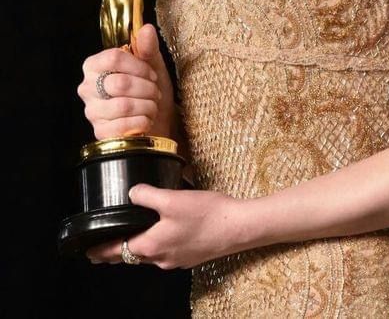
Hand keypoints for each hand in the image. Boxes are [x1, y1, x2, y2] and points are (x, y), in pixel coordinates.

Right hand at [77, 23, 175, 139]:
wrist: (155, 122)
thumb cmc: (149, 89)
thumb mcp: (152, 65)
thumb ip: (147, 47)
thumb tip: (147, 28)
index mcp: (95, 65)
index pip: (113, 57)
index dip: (138, 66)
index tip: (152, 73)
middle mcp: (87, 87)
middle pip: (120, 82)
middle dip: (147, 88)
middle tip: (155, 92)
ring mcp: (92, 112)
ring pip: (124, 105)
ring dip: (147, 106)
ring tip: (152, 105)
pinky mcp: (100, 133)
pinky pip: (124, 125)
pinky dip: (143, 122)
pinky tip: (146, 120)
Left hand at [86, 185, 248, 268]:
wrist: (237, 228)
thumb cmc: (205, 214)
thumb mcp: (171, 199)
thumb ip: (147, 196)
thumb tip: (132, 193)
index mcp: (152, 245)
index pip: (119, 251)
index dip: (102, 250)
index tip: (88, 252)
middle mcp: (161, 258)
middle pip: (132, 256)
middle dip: (116, 252)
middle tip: (101, 249)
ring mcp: (176, 259)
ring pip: (149, 255)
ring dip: (135, 249)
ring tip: (127, 241)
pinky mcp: (190, 255)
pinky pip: (164, 252)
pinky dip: (154, 246)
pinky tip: (160, 235)